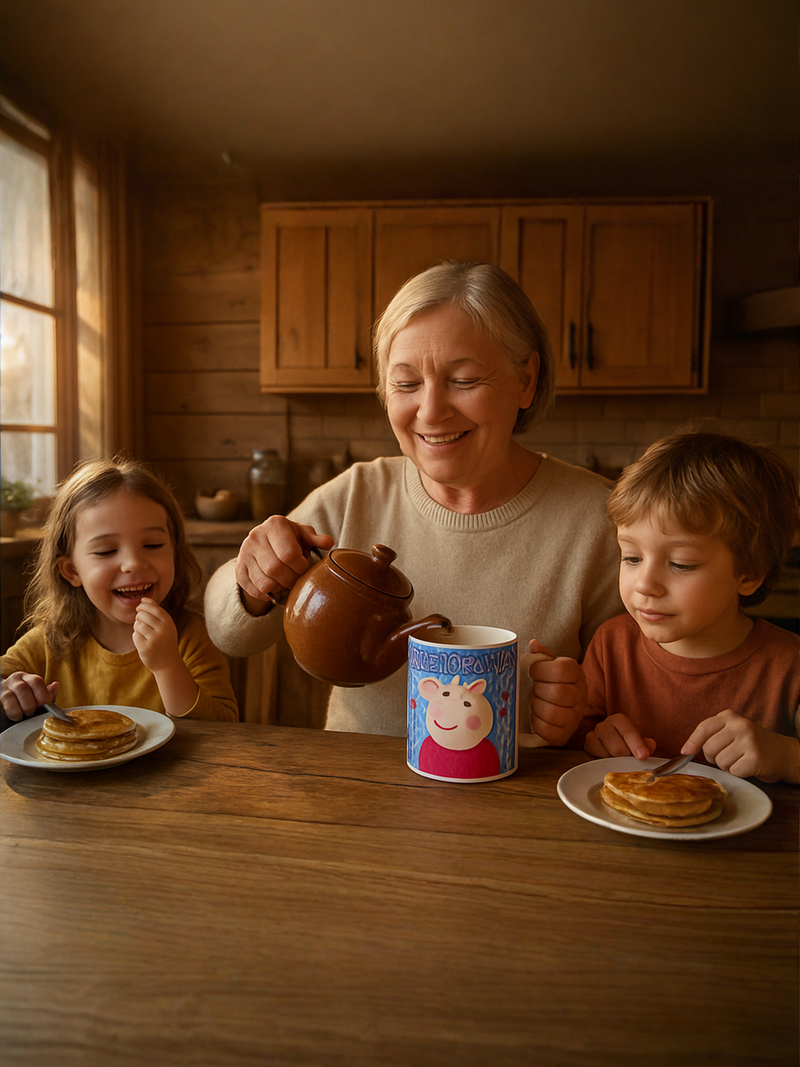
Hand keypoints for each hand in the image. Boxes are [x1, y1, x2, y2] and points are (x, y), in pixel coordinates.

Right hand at [1, 673, 58, 722]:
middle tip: (33, 713)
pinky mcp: (0, 697)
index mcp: (28, 678)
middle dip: (33, 706)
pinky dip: (16, 714)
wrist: (7, 703)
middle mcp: (16, 679)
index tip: (45, 707)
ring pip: (17, 696)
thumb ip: (48, 693)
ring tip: (26, 714)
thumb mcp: (38, 697)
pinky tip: (18, 716)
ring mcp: (6, 688)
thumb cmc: (25, 700)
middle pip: (25, 689)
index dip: (43, 696)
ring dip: (25, 710)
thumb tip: (55, 685)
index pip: (36, 681)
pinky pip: (9, 706)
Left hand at [133, 598, 180, 672]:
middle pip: (142, 615)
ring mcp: (154, 639)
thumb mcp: (166, 625)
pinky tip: (143, 642)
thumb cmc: (165, 641)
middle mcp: (163, 630)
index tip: (139, 608)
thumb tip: (144, 599)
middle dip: (138, 617)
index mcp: (168, 622)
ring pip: (137, 625)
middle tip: (141, 623)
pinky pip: (135, 635)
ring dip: (137, 628)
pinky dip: (136, 637)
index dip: (143, 605)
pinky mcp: (146, 648)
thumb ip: (157, 612)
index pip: (152, 607)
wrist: (168, 663)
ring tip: (143, 633)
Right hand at [234, 516, 334, 614]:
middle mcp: (256, 536)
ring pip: (264, 582)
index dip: (300, 566)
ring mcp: (244, 552)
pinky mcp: (239, 568)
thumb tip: (328, 543)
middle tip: (298, 580)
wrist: (265, 543)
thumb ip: (315, 539)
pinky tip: (275, 588)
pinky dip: (266, 594)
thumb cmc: (290, 539)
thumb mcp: (303, 535)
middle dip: (291, 580)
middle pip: (275, 569)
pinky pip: (253, 589)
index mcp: (274, 524)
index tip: (305, 568)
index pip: (288, 554)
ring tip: (287, 583)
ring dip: (279, 588)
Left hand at [527, 640, 587, 746]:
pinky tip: (537, 715)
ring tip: (536, 701)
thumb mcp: (549, 665)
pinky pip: (547, 731)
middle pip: (557, 693)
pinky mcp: (565, 734)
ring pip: (552, 713)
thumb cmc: (552, 682)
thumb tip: (534, 644)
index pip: (560, 670)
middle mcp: (580, 695)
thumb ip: (541, 655)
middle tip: (535, 688)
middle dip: (538, 690)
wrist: (563, 706)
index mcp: (576, 673)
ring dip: (536, 707)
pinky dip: (536, 723)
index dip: (540, 670)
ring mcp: (575, 717)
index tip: (534, 672)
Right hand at [584, 713, 656, 760]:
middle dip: (627, 759)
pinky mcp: (586, 748)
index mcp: (618, 720)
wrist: (611, 745)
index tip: (643, 756)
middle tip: (632, 765)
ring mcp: (592, 737)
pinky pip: (594, 760)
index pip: (628, 732)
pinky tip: (610, 765)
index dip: (637, 745)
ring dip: (615, 764)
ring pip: (605, 755)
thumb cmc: (627, 743)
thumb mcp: (638, 742)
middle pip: (616, 747)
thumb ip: (644, 744)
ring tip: (620, 764)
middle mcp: (603, 726)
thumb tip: (650, 745)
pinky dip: (604, 765)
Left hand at [682, 709, 799, 783]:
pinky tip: (748, 766)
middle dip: (714, 757)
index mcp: (730, 716)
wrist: (784, 753)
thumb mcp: (732, 730)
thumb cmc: (753, 744)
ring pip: (720, 761)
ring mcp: (748, 741)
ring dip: (728, 766)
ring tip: (741, 759)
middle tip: (729, 755)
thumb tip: (685, 750)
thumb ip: (712, 735)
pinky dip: (738, 773)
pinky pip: (733, 771)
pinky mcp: (755, 758)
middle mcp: (739, 725)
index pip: (703, 728)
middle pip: (709, 748)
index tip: (685, 752)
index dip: (692, 742)